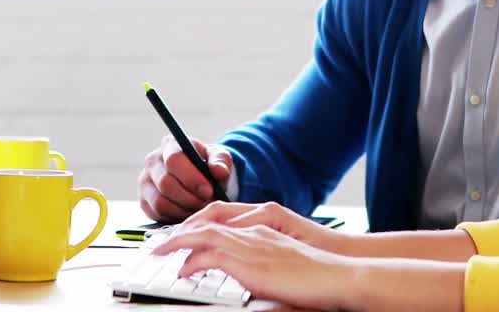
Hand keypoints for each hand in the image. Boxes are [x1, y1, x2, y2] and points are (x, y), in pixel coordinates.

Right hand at [139, 134, 232, 221]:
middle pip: (166, 184)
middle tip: (206, 203)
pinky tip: (189, 212)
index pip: (174, 160)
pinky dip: (176, 217)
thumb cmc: (207, 164)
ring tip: (200, 208)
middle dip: (190, 198)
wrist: (198, 176)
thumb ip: (221, 162)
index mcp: (170, 145)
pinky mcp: (144, 201)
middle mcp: (153, 161)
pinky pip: (157, 214)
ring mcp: (145, 182)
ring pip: (160, 202)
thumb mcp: (218, 158)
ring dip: (184, 210)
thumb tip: (219, 171)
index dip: (191, 178)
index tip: (208, 190)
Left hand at [154, 223, 357, 310]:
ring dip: (178, 241)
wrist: (338, 274)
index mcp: (262, 230)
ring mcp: (252, 245)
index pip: (221, 221)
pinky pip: (211, 256)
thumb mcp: (284, 266)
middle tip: (160, 242)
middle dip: (180, 231)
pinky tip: (183, 270)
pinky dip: (193, 260)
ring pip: (204, 234)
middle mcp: (254, 232)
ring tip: (160, 252)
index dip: (197, 227)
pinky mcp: (251, 262)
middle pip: (207, 222)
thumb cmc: (318, 275)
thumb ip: (263, 266)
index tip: (180, 236)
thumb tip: (247, 274)